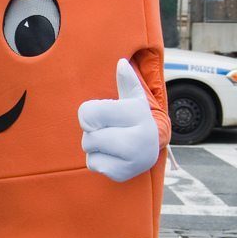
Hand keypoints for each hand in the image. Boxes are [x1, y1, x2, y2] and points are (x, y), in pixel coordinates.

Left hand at [78, 58, 159, 182]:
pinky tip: (113, 156)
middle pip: (88, 137)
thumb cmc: (134, 119)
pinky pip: (94, 166)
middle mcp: (139, 137)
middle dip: (92, 134)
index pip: (88, 114)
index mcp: (136, 112)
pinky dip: (98, 161)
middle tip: (107, 131)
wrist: (150, 147)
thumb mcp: (133, 98)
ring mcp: (133, 159)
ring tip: (111, 143)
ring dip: (94, 147)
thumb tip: (121, 63)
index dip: (87, 116)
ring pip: (90, 152)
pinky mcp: (124, 174)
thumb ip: (126, 81)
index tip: (100, 117)